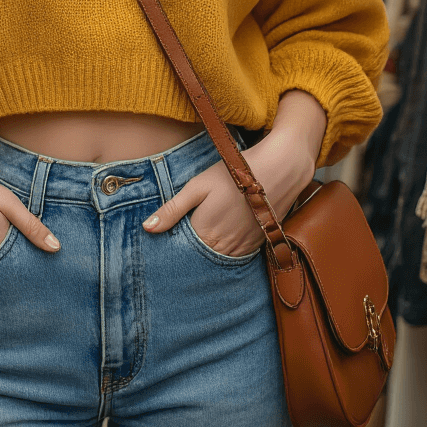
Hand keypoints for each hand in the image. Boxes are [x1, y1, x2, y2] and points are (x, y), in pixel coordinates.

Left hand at [142, 91, 324, 256]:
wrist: (279, 169)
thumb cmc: (234, 173)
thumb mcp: (198, 186)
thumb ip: (172, 209)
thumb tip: (147, 228)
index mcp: (205, 234)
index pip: (182, 251)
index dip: (174, 244)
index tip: (168, 239)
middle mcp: (224, 248)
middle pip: (201, 256)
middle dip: (191, 250)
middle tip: (189, 235)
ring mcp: (243, 248)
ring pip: (219, 257)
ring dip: (211, 250)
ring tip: (208, 233)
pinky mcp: (258, 244)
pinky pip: (237, 255)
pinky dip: (229, 248)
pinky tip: (226, 233)